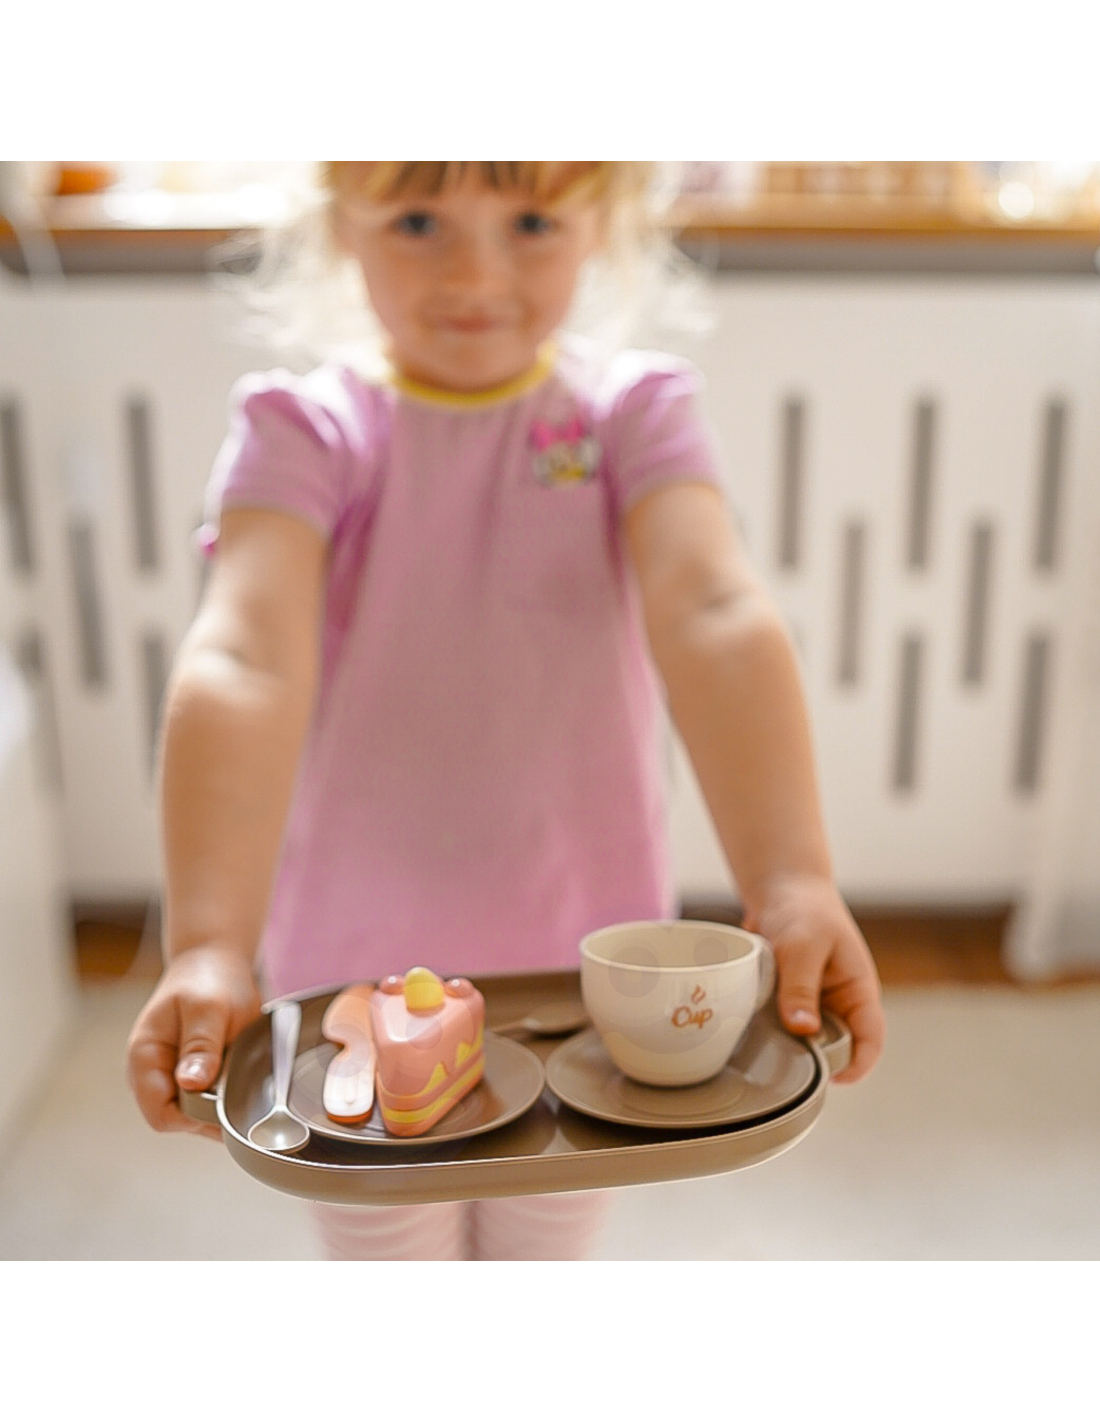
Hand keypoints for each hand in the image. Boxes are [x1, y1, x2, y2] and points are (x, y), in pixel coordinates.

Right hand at [126, 945, 261, 1140]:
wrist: (212, 961)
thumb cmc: (208, 979)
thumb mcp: (209, 1008)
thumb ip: (201, 1046)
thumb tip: (191, 1084)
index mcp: (144, 1058)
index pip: (161, 1115)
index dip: (194, 1118)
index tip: (224, 1100)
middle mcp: (150, 1074)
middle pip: (177, 1119)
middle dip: (209, 1112)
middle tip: (238, 1083)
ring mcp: (167, 1076)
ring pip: (192, 1114)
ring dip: (218, 1103)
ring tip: (237, 1073)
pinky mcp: (186, 1075)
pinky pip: (204, 1101)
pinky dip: (222, 1096)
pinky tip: (237, 1076)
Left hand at [743, 875, 884, 1083]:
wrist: (781, 887)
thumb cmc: (804, 909)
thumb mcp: (803, 945)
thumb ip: (802, 987)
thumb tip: (803, 1029)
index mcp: (858, 990)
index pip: (870, 1039)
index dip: (858, 1064)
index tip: (832, 1078)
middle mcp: (837, 1003)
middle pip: (834, 1046)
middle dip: (814, 1057)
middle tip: (785, 1058)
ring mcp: (811, 1003)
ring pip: (804, 1039)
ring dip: (787, 1043)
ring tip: (764, 1040)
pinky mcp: (786, 1001)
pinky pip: (780, 1025)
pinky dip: (768, 1028)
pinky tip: (749, 1027)